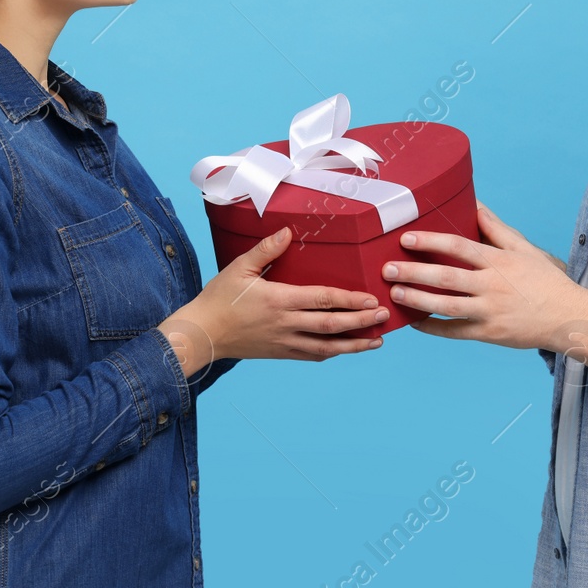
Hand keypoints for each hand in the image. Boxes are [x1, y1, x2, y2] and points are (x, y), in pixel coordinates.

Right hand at [159, 227, 388, 374]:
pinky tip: (346, 349)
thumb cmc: (219, 298)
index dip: (349, 299)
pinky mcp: (281, 353)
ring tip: (377, 341)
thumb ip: (266, 249)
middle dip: (361, 321)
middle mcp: (286, 324)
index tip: (370, 298)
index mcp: (278, 300)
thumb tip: (288, 231)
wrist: (203, 334)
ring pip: (327, 347)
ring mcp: (285, 342)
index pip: (322, 299)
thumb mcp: (239, 267)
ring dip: (354, 344)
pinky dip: (332, 353)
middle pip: (331, 325)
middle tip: (383, 316)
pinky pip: (312, 356)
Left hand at [380, 202, 587, 381]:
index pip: (459, 247)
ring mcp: (490, 312)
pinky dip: (433, 328)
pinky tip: (414, 321)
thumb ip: (496, 228)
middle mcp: (492, 286)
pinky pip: (455, 332)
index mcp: (499, 261)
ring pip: (447, 306)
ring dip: (417, 300)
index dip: (431, 242)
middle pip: (446, 278)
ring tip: (394, 293)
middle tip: (387, 269)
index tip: (406, 238)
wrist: (569, 317)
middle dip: (414, 273)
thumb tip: (475, 204)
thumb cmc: (545, 281)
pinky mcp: (489, 334)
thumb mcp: (524, 249)